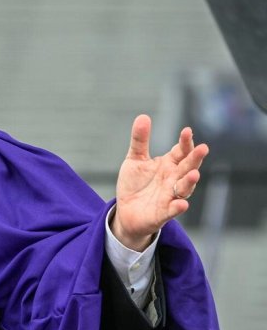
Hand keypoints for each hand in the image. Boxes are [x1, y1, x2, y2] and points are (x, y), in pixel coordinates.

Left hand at [112, 115, 208, 250]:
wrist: (126, 211)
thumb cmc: (135, 184)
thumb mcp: (134, 159)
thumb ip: (140, 140)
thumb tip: (143, 116)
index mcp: (169, 165)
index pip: (181, 151)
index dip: (185, 142)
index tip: (187, 131)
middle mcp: (173, 179)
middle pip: (187, 167)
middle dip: (195, 159)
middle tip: (203, 148)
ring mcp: (170, 196)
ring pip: (184, 188)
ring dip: (190, 182)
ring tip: (194, 174)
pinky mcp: (163, 213)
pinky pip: (172, 210)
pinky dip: (178, 207)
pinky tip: (182, 204)